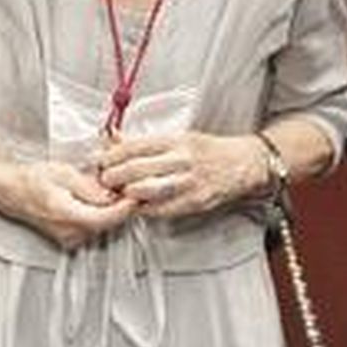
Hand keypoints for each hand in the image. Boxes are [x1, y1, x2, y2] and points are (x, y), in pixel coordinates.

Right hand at [14, 160, 135, 248]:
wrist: (12, 191)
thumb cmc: (33, 180)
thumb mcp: (65, 174)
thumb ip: (91, 188)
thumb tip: (112, 196)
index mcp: (68, 216)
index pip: (109, 217)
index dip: (127, 205)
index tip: (136, 192)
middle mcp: (70, 233)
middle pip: (110, 223)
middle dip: (121, 204)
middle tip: (126, 185)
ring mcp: (71, 239)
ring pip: (104, 225)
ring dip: (112, 209)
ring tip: (110, 189)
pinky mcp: (71, 239)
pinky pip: (94, 227)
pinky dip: (101, 214)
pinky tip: (97, 200)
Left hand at [95, 131, 264, 218]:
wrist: (245, 164)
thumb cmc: (209, 151)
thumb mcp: (181, 137)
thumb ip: (149, 143)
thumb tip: (115, 141)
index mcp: (177, 140)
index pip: (134, 147)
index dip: (111, 156)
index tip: (101, 161)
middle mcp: (182, 160)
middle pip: (135, 170)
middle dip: (113, 177)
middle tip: (105, 180)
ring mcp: (189, 183)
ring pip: (144, 191)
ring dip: (126, 194)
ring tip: (120, 193)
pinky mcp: (195, 202)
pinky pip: (160, 209)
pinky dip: (145, 209)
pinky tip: (139, 205)